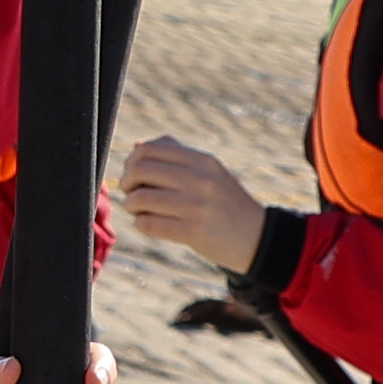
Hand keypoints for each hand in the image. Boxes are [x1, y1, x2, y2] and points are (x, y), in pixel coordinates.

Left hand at [117, 136, 269, 268]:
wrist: (256, 237)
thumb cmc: (225, 202)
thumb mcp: (210, 171)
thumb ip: (176, 155)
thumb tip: (137, 145)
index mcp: (203, 160)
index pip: (150, 148)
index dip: (132, 160)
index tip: (133, 173)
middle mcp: (200, 180)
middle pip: (140, 170)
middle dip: (126, 182)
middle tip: (130, 192)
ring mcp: (196, 206)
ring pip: (139, 198)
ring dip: (131, 205)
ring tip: (139, 210)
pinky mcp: (193, 231)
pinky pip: (147, 224)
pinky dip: (141, 223)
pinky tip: (149, 223)